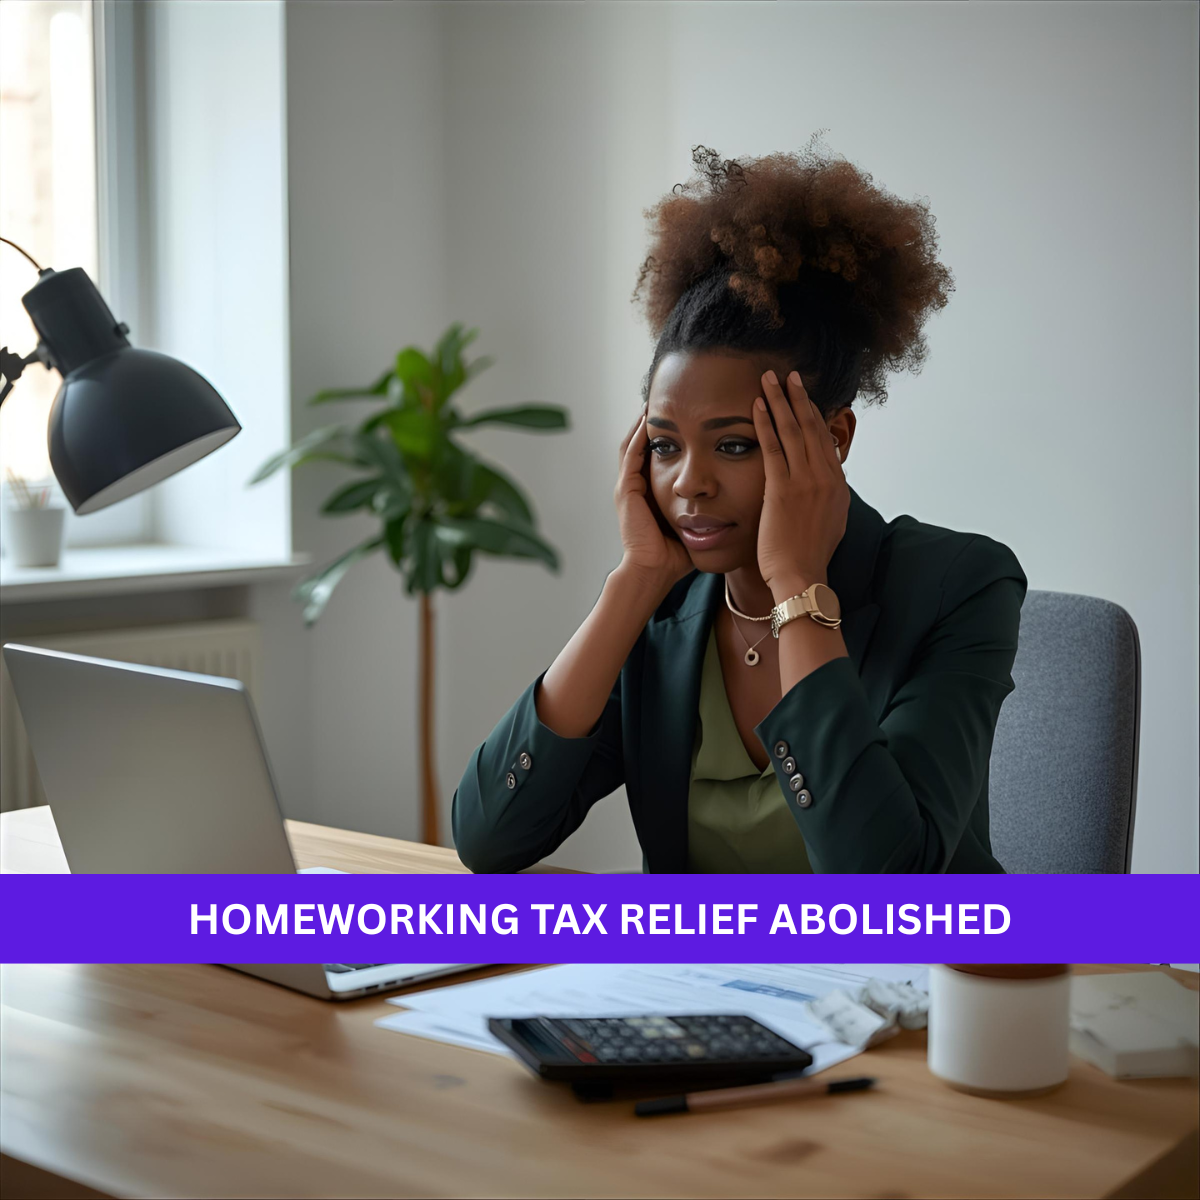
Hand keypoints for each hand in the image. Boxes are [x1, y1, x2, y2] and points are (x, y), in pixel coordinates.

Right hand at [613, 403, 693, 591]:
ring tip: (658, 398)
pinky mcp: (627, 489)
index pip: (660, 454)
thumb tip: (737, 498)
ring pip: (634, 443)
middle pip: (645, 443)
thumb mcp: (694, 523)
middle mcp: (636, 485)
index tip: (688, 414)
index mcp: (651, 492)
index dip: (672, 433)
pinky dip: (640, 434)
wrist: (654, 572)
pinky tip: (649, 417)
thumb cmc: (676, 555)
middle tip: (670, 397)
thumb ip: (708, 509)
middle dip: (657, 421)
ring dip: (645, 421)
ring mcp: (628, 486)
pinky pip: (631, 453)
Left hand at [751, 369, 849, 595]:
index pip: (825, 441)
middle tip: (789, 375)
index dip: (813, 416)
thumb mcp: (830, 522)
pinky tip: (757, 405)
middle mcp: (826, 477)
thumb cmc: (809, 556)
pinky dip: (765, 423)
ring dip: (781, 400)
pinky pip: (772, 447)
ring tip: (771, 378)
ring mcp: (805, 481)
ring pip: (793, 430)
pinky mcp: (782, 488)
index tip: (804, 397)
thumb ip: (828, 498)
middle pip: (811, 428)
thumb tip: (828, 485)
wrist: (801, 576)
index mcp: (838, 485)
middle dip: (799, 398)